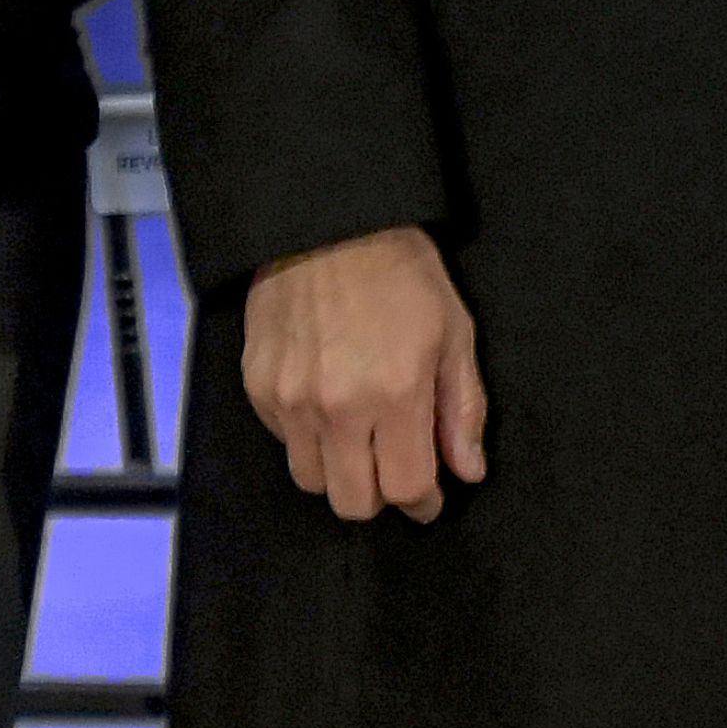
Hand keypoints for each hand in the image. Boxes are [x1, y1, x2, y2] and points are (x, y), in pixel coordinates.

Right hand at [245, 225, 487, 522]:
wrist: (328, 224)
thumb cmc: (402, 273)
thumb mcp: (454, 332)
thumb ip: (462, 408)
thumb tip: (467, 471)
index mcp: (395, 394)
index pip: (406, 488)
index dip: (424, 503)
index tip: (431, 497)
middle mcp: (337, 408)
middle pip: (352, 502)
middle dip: (381, 497)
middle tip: (396, 469)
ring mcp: (291, 401)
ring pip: (312, 481)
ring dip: (341, 473)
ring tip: (361, 438)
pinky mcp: (258, 388)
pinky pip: (283, 444)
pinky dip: (308, 440)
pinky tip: (328, 407)